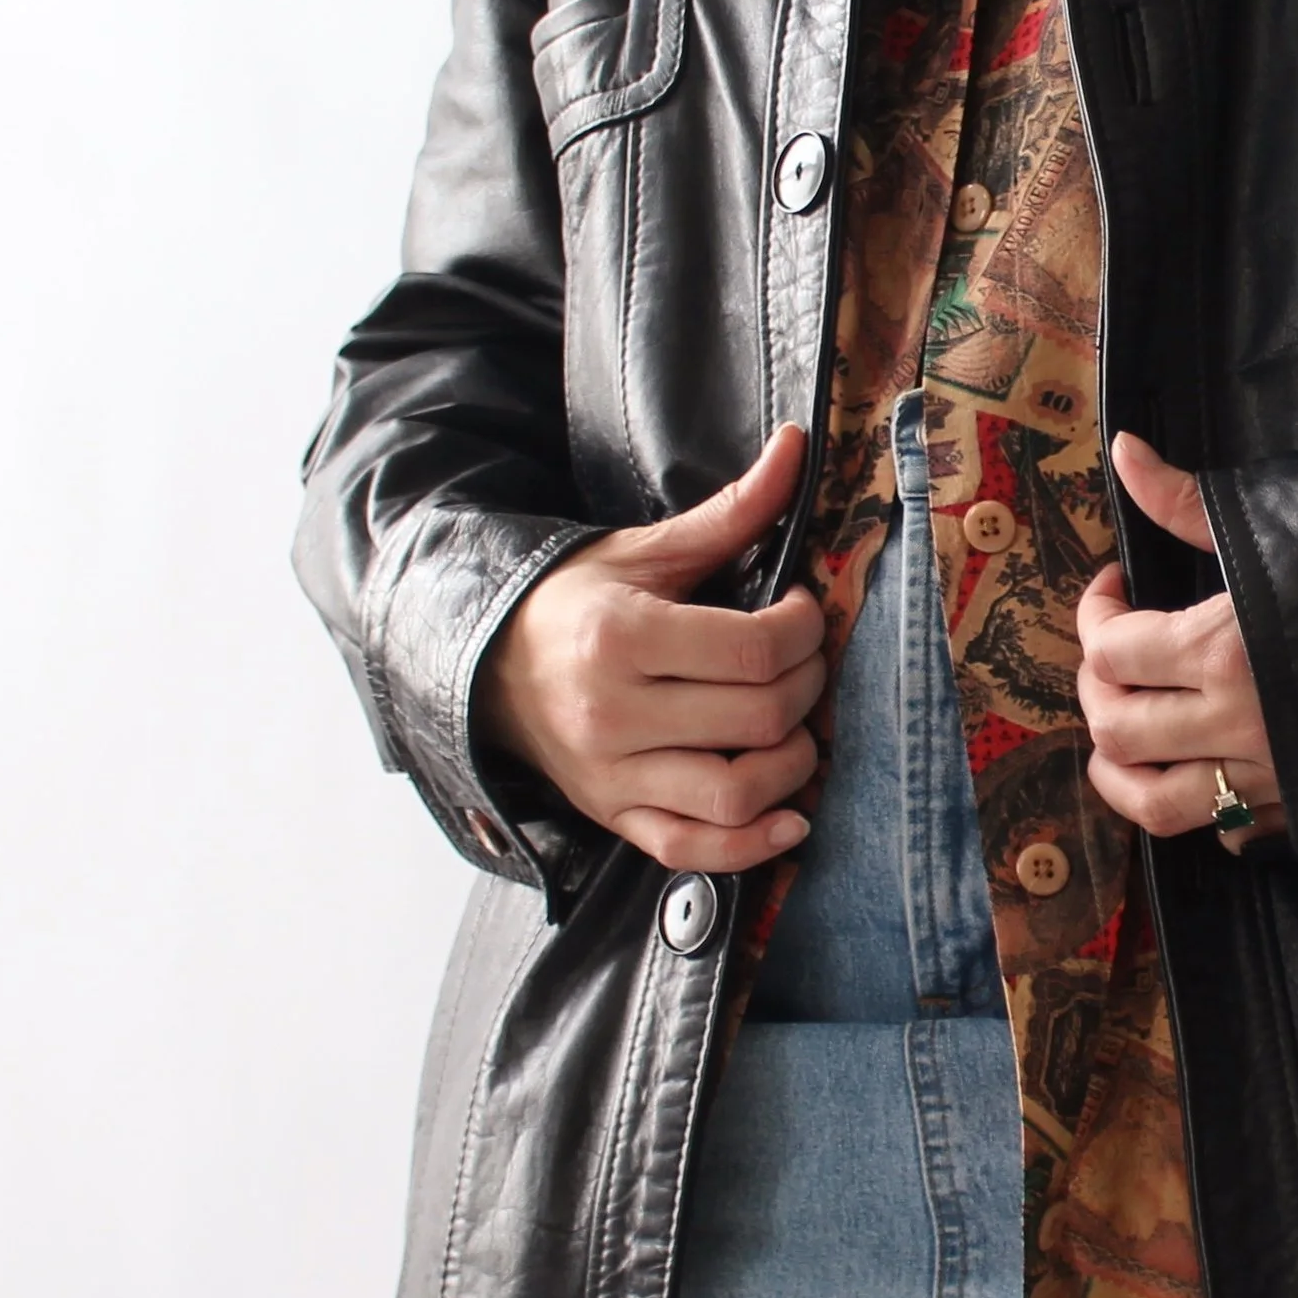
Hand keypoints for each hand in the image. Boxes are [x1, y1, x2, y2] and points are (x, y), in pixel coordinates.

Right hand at [477, 425, 823, 873]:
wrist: (491, 664)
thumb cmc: (578, 602)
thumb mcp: (647, 550)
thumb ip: (730, 511)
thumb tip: (798, 446)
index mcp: (623, 638)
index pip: (754, 652)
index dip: (803, 632)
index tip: (799, 611)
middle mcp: (612, 714)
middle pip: (758, 720)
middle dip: (807, 688)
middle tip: (804, 664)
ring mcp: (611, 775)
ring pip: (734, 795)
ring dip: (792, 768)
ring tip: (797, 732)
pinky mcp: (613, 817)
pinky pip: (692, 851)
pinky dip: (751, 846)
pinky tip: (789, 818)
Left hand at [1077, 434, 1286, 854]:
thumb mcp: (1280, 516)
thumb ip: (1185, 499)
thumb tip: (1122, 453)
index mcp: (1222, 651)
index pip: (1110, 651)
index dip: (1093, 614)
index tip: (1114, 589)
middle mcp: (1239, 725)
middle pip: (1116, 731)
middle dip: (1095, 689)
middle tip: (1112, 654)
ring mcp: (1276, 776)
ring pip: (1156, 806)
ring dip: (1122, 771)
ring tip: (1125, 730)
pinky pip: (1226, 829)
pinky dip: (1196, 808)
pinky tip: (1199, 769)